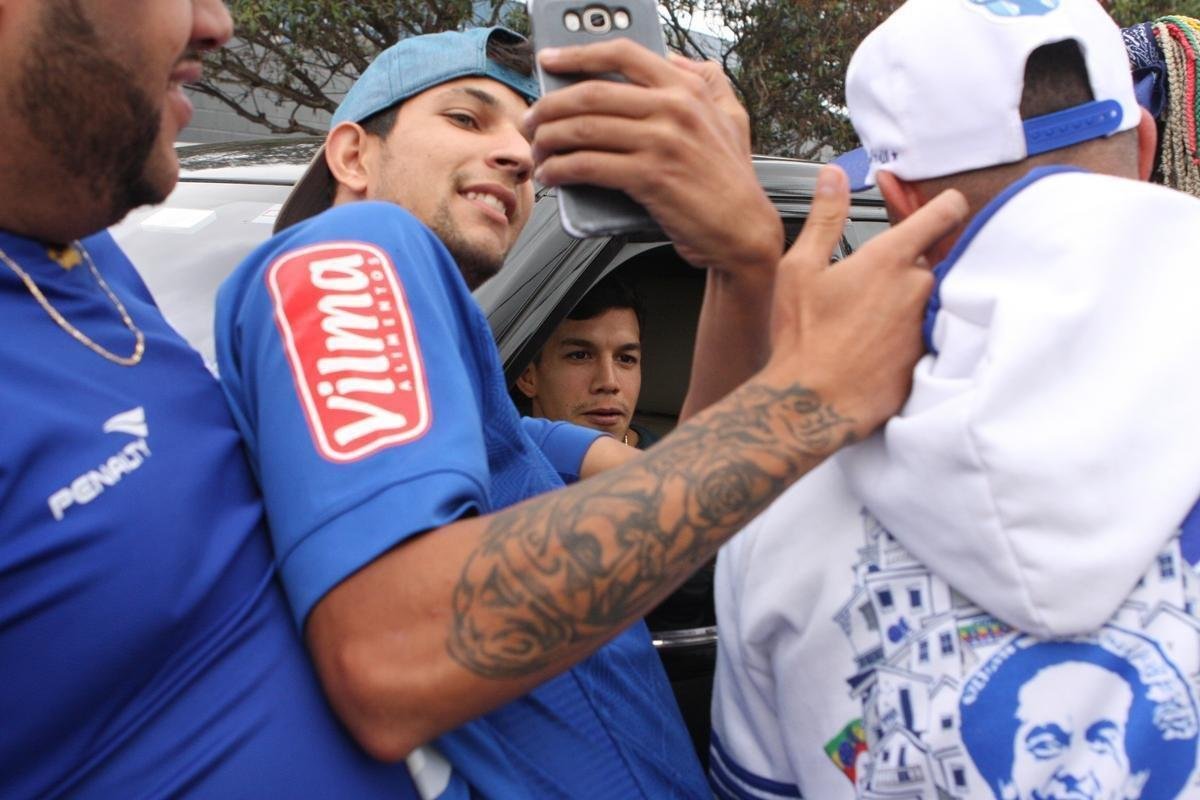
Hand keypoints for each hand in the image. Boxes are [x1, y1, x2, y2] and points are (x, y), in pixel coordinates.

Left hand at [526, 40, 782, 272]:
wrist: (744, 231)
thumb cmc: (732, 180)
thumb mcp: (733, 118)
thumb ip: (709, 82)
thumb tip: (676, 58)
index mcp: (687, 88)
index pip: (623, 54)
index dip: (577, 54)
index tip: (549, 60)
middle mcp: (675, 108)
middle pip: (592, 93)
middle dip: (550, 105)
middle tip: (531, 118)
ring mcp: (662, 142)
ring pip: (584, 129)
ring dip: (549, 139)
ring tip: (537, 150)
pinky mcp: (651, 177)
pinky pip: (590, 166)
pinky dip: (561, 170)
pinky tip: (552, 175)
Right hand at [766, 165, 967, 438]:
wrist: (813, 405)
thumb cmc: (802, 339)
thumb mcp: (800, 269)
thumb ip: (825, 217)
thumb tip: (833, 176)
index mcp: (891, 258)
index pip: (944, 212)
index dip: (941, 204)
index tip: (935, 207)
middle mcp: (919, 287)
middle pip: (931, 257)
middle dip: (907, 262)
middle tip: (869, 279)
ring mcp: (928, 324)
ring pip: (927, 296)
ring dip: (907, 298)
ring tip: (867, 316)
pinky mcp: (928, 357)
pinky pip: (926, 331)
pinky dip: (907, 331)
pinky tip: (875, 342)